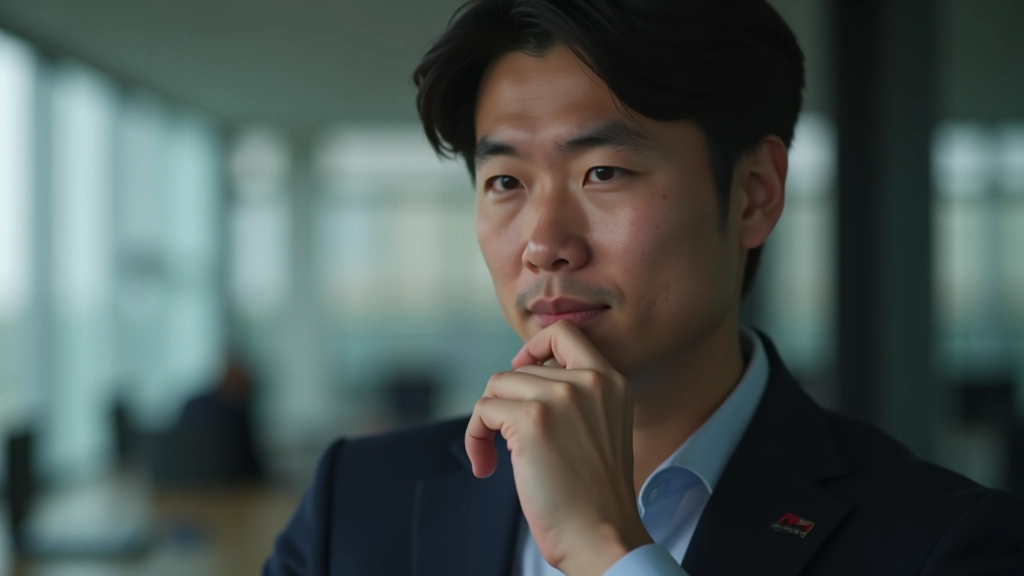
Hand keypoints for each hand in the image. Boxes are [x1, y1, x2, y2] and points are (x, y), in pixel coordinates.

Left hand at [466, 320, 652, 574]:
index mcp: (611, 383)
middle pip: (520, 370)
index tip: (519, 370)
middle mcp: (589, 382)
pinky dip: (475, 438)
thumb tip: (523, 379)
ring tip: (493, 457)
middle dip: (504, 405)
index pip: (566, 333)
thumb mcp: (603, 429)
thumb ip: (577, 398)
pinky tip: (486, 468)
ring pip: (497, 386)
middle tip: (505, 444)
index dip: (533, 347)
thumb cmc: (595, 497)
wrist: (603, 536)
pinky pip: (483, 411)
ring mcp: (560, 397)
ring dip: (486, 422)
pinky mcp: (532, 420)